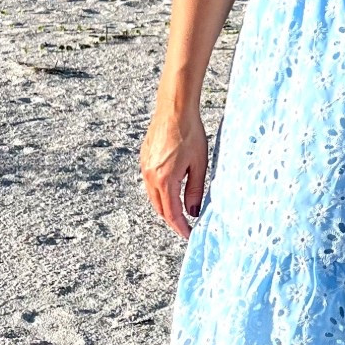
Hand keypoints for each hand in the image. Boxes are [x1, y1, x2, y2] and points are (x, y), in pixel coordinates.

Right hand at [140, 103, 208, 240]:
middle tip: (186, 227)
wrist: (174, 109)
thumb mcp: (199, 165)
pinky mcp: (144, 160)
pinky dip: (160, 194)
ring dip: (165, 207)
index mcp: (165, 180)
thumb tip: (193, 211)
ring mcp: (145, 168)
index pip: (172, 213)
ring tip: (180, 212)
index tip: (189, 235)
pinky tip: (171, 192)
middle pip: (159, 209)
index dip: (181, 227)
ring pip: (153, 197)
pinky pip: (150, 184)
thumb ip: (195, 190)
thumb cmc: (189, 133)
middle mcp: (150, 176)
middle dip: (172, 220)